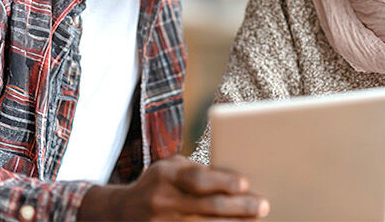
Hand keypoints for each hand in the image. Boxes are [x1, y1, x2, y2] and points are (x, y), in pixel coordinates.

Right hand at [77, 156, 268, 220]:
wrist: (121, 211)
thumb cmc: (158, 184)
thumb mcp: (171, 168)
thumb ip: (198, 171)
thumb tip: (235, 180)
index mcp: (166, 175)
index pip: (198, 179)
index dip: (223, 182)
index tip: (245, 184)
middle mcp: (162, 200)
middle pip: (208, 206)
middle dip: (240, 207)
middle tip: (263, 206)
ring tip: (255, 221)